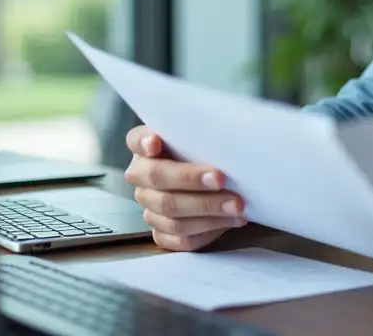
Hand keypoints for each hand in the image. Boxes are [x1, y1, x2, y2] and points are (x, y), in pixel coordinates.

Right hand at [123, 125, 246, 250]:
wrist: (213, 178)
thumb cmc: (208, 151)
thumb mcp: (205, 136)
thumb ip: (203, 133)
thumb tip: (229, 134)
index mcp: (146, 146)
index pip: (135, 140)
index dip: (143, 142)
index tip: (155, 142)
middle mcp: (142, 176)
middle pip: (157, 179)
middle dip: (191, 180)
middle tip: (220, 179)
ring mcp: (150, 206)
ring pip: (170, 214)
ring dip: (207, 211)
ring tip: (236, 206)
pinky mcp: (162, 231)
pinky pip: (179, 239)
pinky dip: (206, 232)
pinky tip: (229, 222)